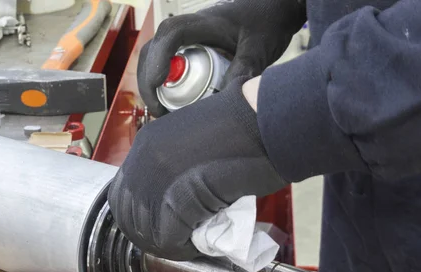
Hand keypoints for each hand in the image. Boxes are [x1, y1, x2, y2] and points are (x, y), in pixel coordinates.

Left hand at [108, 78, 287, 260]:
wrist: (269, 120)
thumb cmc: (245, 127)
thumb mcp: (194, 142)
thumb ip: (175, 169)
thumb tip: (174, 203)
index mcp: (145, 145)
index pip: (122, 194)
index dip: (139, 217)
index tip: (161, 226)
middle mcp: (142, 160)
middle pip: (127, 215)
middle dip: (149, 235)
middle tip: (176, 241)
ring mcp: (157, 179)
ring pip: (146, 231)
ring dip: (168, 244)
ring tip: (191, 243)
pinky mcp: (179, 198)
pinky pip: (169, 239)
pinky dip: (182, 249)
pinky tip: (198, 245)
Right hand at [138, 0, 305, 116]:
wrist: (273, 12)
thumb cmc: (266, 23)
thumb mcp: (258, 49)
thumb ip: (244, 69)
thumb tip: (226, 99)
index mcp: (205, 22)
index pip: (171, 35)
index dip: (158, 60)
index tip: (158, 86)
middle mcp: (189, 27)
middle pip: (153, 48)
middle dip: (148, 79)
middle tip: (158, 109)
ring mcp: (186, 37)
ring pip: (154, 56)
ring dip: (151, 82)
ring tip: (161, 110)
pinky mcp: (189, 47)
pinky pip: (165, 62)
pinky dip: (161, 81)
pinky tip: (170, 102)